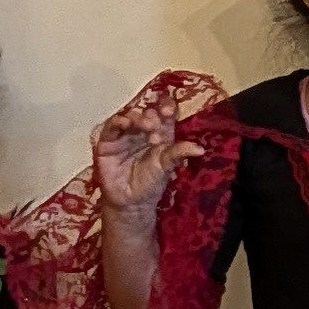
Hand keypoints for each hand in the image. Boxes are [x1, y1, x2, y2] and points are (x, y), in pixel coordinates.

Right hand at [91, 104, 200, 220]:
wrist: (131, 202)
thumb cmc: (151, 183)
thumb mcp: (167, 166)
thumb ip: (179, 153)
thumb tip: (200, 149)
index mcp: (160, 133)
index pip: (163, 113)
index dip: (166, 106)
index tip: (168, 110)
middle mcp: (142, 130)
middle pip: (147, 113)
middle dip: (152, 116)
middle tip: (155, 126)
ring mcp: (125, 134)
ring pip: (130, 116)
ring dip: (138, 118)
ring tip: (146, 126)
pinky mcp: (108, 141)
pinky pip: (111, 126)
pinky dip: (118, 121)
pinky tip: (125, 123)